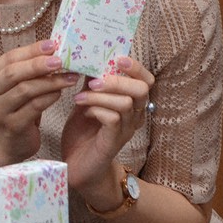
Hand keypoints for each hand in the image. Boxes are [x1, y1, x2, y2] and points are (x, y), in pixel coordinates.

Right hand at [0, 40, 78, 164]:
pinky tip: (61, 93)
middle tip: (60, 60)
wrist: (8, 143)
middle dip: (38, 64)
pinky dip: (50, 97)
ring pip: (25, 89)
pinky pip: (35, 106)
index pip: (8, 59)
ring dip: (50, 81)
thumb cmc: (15, 109)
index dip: (31, 50)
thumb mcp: (14, 87)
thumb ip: (26, 69)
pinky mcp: (11, 126)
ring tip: (69, 77)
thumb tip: (52, 49)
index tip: (52, 44)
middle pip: (13, 73)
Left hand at [61, 55, 154, 192]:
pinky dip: (97, 110)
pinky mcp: (113, 143)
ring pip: (126, 103)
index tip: (117, 58)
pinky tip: (83, 111)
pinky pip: (113, 120)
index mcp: (130, 103)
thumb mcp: (85, 101)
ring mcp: (125, 130)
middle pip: (142, 89)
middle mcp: (133, 116)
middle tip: (93, 80)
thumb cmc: (82, 133)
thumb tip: (88, 56)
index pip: (145, 80)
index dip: (136, 67)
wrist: (76, 166)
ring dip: (101, 95)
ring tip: (79, 97)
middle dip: (117, 79)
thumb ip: (91, 82)